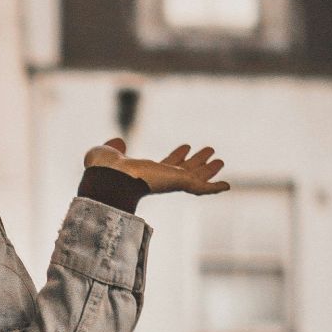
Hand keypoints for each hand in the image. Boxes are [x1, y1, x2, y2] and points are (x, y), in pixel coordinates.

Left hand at [83, 137, 229, 195]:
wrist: (110, 176)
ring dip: (209, 170)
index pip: (166, 165)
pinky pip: (202, 189)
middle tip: (210, 150)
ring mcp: (171, 182)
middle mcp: (161, 179)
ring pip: (195, 177)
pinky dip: (215, 188)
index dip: (177, 157)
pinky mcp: (179, 184)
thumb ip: (114, 147)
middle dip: (197, 162)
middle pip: (185, 170)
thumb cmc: (104, 169)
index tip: (185, 146)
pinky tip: (227, 185)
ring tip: (220, 159)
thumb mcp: (108, 153)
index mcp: (146, 172)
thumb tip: (117, 142)